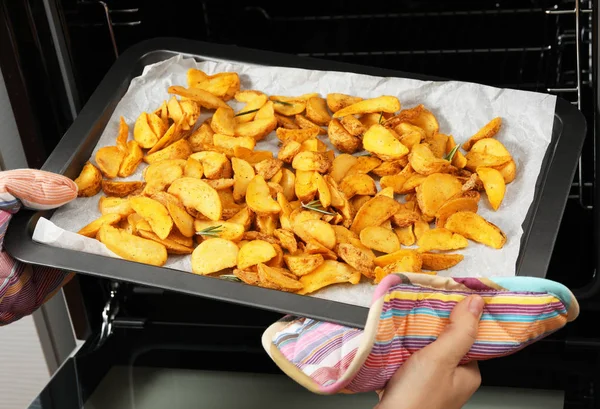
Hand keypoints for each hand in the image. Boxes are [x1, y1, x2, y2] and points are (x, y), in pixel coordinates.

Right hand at [375, 294, 483, 408]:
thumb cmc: (417, 400)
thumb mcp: (441, 359)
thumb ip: (460, 331)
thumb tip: (476, 303)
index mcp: (468, 373)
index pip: (468, 336)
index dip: (458, 316)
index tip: (446, 298)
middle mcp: (452, 379)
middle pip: (445, 340)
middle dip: (431, 325)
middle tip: (419, 307)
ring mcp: (431, 382)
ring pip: (425, 349)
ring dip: (413, 336)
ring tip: (403, 321)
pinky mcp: (410, 384)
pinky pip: (408, 358)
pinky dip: (401, 348)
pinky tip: (394, 340)